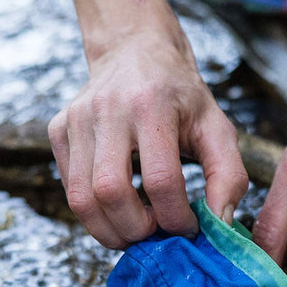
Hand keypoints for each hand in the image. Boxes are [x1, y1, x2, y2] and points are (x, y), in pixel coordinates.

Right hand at [49, 25, 247, 248]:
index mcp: (153, 106)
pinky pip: (68, 188)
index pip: (160, 180)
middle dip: (136, 229)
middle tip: (158, 234)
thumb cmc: (181, 97)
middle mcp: (108, 109)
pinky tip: (118, 209)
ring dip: (109, 230)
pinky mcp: (58, 130)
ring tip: (137, 231)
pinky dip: (93, 212)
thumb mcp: (217, 128)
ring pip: (80, 198)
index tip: (189, 228)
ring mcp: (76, 119)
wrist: (136, 52)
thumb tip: (220, 224)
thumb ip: (228, 176)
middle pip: (111, 192)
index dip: (175, 217)